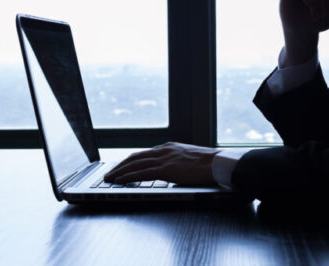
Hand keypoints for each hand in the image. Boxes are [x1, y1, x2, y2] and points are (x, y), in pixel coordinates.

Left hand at [104, 142, 221, 185]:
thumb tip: (175, 170)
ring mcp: (164, 158)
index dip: (131, 161)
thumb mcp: (190, 160)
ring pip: (135, 164)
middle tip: (110, 173)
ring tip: (109, 178)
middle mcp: (164, 150)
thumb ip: (179, 163)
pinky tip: (120, 180)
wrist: (218, 163)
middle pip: (135, 157)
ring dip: (120, 171)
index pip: (144, 154)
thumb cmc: (209, 164)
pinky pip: (141, 172)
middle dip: (121, 165)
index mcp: (170, 148)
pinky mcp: (165, 168)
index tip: (122, 166)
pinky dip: (128, 176)